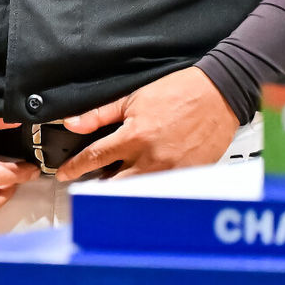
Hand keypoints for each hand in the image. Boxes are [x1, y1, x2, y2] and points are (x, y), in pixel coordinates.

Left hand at [56, 66, 237, 182]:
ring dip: (122, 190)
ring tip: (116, 184)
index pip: (93, 158)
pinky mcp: (186, 177)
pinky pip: (160, 191)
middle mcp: (149, 159)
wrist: (219, 94)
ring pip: (135, 192)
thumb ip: (101, 113)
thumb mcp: (134, 97)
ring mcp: (169, 172)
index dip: (75, 168)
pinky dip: (149, 189)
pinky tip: (145, 183)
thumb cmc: (180, 92)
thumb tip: (73, 123)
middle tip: (89, 184)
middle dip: (97, 186)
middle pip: (112, 185)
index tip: (65, 174)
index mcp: (134, 137)